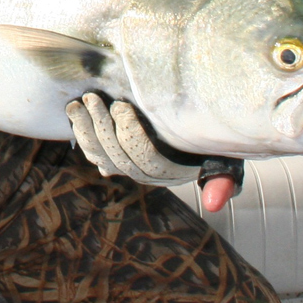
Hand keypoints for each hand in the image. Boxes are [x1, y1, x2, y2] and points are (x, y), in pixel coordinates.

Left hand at [67, 93, 242, 211]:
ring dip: (85, 130)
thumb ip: (224, 178)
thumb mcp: (228, 157)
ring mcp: (126, 167)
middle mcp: (145, 175)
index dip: (130, 133)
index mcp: (170, 173)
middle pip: (118, 157)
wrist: (204, 128)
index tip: (122, 106)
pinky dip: (80, 133)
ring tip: (76, 104)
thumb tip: (214, 203)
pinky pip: (91, 151)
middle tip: (93, 98)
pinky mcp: (112, 156)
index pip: (145, 158)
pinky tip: (74, 114)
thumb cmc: (216, 140)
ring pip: (99, 155)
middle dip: (102, 126)